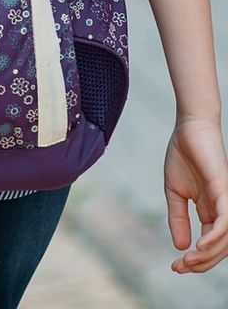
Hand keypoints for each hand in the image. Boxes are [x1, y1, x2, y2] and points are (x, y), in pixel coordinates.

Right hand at [165, 117, 227, 273]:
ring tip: (188, 261)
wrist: (189, 129)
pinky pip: (226, 221)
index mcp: (211, 212)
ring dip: (209, 255)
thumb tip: (180, 246)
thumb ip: (177, 218)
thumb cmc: (183, 156)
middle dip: (201, 263)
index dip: (195, 260)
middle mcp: (222, 211)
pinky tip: (200, 246)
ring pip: (226, 239)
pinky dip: (215, 237)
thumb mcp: (174, 192)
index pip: (209, 245)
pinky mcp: (225, 191)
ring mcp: (226, 202)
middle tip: (180, 268)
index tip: (175, 267)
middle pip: (220, 248)